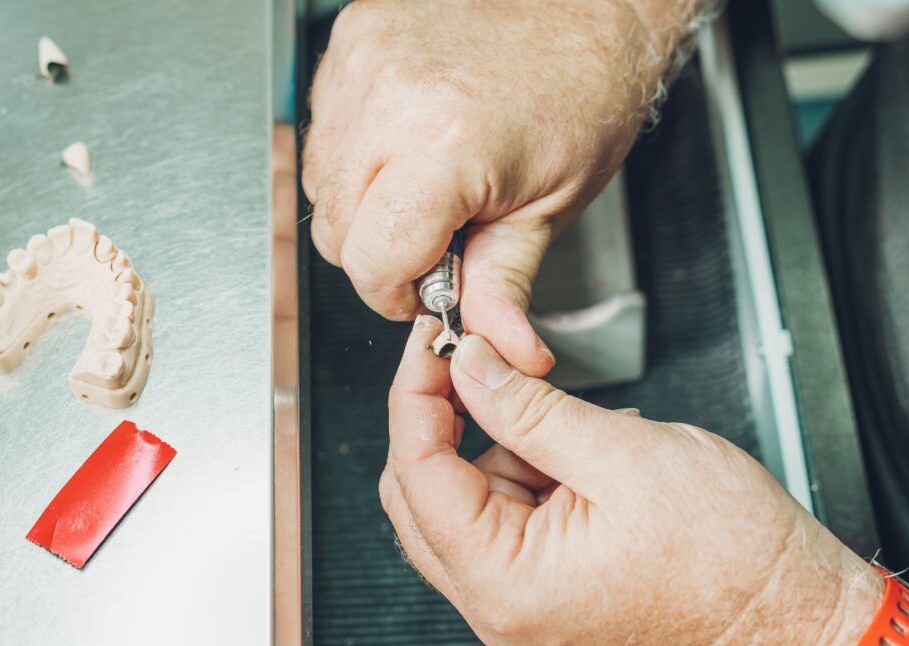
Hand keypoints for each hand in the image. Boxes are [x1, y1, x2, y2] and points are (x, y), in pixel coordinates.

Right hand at [302, 0, 699, 376]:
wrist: (588, 7)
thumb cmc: (584, 93)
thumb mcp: (551, 207)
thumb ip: (504, 286)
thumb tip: (499, 349)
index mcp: (446, 145)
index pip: (371, 262)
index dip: (396, 294)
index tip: (423, 290)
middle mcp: (391, 97)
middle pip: (334, 231)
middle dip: (379, 255)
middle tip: (434, 238)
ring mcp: (363, 61)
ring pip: (320, 183)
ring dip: (362, 205)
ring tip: (424, 186)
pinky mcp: (352, 38)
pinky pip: (325, 129)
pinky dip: (357, 153)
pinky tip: (405, 144)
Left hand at [381, 317, 886, 645]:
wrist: (787, 609)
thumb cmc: (730, 555)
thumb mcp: (621, 453)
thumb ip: (527, 407)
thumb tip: (468, 368)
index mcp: (505, 580)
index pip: (416, 473)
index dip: (415, 394)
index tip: (429, 343)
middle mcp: (497, 603)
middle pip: (419, 492)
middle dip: (444, 419)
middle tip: (476, 362)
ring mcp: (515, 600)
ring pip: (457, 500)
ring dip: (492, 447)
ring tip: (573, 435)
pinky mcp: (538, 587)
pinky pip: (498, 515)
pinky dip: (520, 471)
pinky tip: (575, 460)